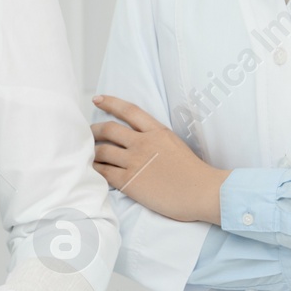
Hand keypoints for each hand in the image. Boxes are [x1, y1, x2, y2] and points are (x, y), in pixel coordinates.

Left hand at [91, 95, 226, 223]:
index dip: (110, 102)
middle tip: (88, 134)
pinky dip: (96, 170)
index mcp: (157, 132)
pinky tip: (92, 171)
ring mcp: (135, 162)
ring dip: (92, 151)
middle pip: (109, 129)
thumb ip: (157, 139)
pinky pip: (104, 172)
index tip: (97, 99)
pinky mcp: (130, 181)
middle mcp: (143, 143)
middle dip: (94, 130)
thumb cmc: (194, 173)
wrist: (203, 192)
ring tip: (88, 154)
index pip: (129, 110)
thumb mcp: (175, 145)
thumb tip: (141, 139)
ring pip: (103, 151)